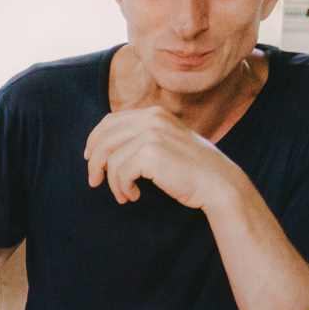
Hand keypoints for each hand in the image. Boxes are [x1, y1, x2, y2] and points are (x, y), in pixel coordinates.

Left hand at [84, 106, 242, 209]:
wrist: (218, 183)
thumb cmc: (192, 169)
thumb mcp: (166, 143)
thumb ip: (141, 138)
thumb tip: (103, 149)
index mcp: (154, 113)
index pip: (110, 121)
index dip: (94, 140)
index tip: (90, 158)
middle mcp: (151, 118)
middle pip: (104, 138)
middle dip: (94, 162)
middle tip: (94, 181)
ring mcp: (151, 134)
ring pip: (110, 158)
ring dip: (112, 182)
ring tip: (124, 195)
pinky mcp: (151, 153)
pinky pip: (120, 173)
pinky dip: (123, 188)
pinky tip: (134, 196)